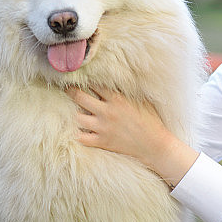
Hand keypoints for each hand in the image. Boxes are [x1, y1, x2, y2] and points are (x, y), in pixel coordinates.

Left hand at [66, 87, 197, 188]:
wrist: (155, 145)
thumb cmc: (151, 121)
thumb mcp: (143, 100)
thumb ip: (128, 90)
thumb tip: (119, 78)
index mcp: (117, 99)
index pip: (94, 83)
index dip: (85, 79)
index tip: (80, 76)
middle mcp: (107, 112)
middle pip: (79, 97)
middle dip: (71, 91)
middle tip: (67, 89)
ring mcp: (103, 128)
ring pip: (77, 117)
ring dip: (71, 112)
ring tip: (69, 109)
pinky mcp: (102, 142)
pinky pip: (81, 137)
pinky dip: (76, 133)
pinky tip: (74, 129)